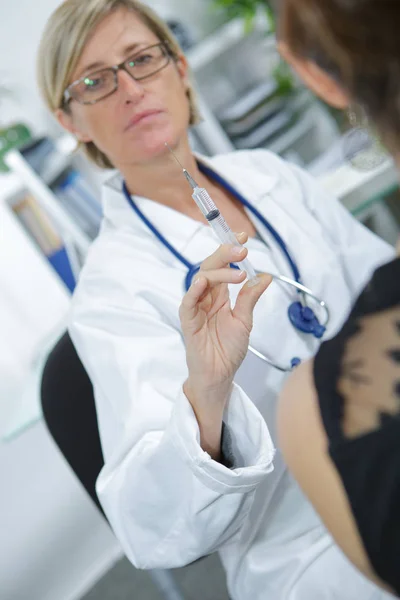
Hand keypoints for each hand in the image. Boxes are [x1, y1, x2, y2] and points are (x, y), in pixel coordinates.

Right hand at [180, 233, 271, 396]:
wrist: (220, 376)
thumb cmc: (228, 350)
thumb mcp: (245, 321)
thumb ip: (250, 298)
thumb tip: (265, 276)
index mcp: (219, 295)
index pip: (223, 266)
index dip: (231, 251)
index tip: (244, 237)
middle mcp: (206, 297)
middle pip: (210, 267)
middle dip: (224, 254)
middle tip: (241, 248)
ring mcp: (196, 308)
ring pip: (201, 280)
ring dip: (218, 273)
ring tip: (238, 273)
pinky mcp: (188, 322)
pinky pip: (188, 303)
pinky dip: (194, 291)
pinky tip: (204, 283)